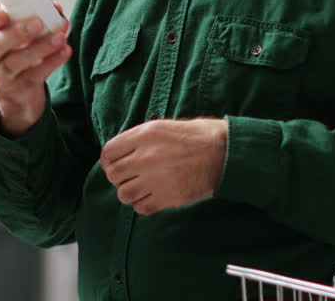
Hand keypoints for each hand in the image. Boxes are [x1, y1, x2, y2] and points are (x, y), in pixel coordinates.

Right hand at [0, 3, 70, 137]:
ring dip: (41, 47)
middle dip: (17, 32)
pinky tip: (65, 51)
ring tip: (59, 36)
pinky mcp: (22, 89)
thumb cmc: (18, 58)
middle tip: (38, 22)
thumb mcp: (18, 41)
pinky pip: (37, 74)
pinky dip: (53, 61)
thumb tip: (55, 7)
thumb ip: (33, 21)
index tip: (2, 12)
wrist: (16, 98)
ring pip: (18, 62)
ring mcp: (5, 76)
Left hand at [100, 118, 227, 214]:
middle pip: (113, 174)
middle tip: (129, 176)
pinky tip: (152, 196)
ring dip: (130, 192)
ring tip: (141, 187)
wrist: (225, 153)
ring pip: (124, 194)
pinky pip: (141, 208)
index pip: (109, 152)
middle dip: (118, 177)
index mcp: (145, 135)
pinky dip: (143, 204)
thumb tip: (124, 151)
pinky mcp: (168, 197)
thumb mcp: (166, 126)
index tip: (114, 164)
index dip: (108, 160)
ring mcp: (156, 179)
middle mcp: (146, 157)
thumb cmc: (199, 136)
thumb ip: (141, 138)